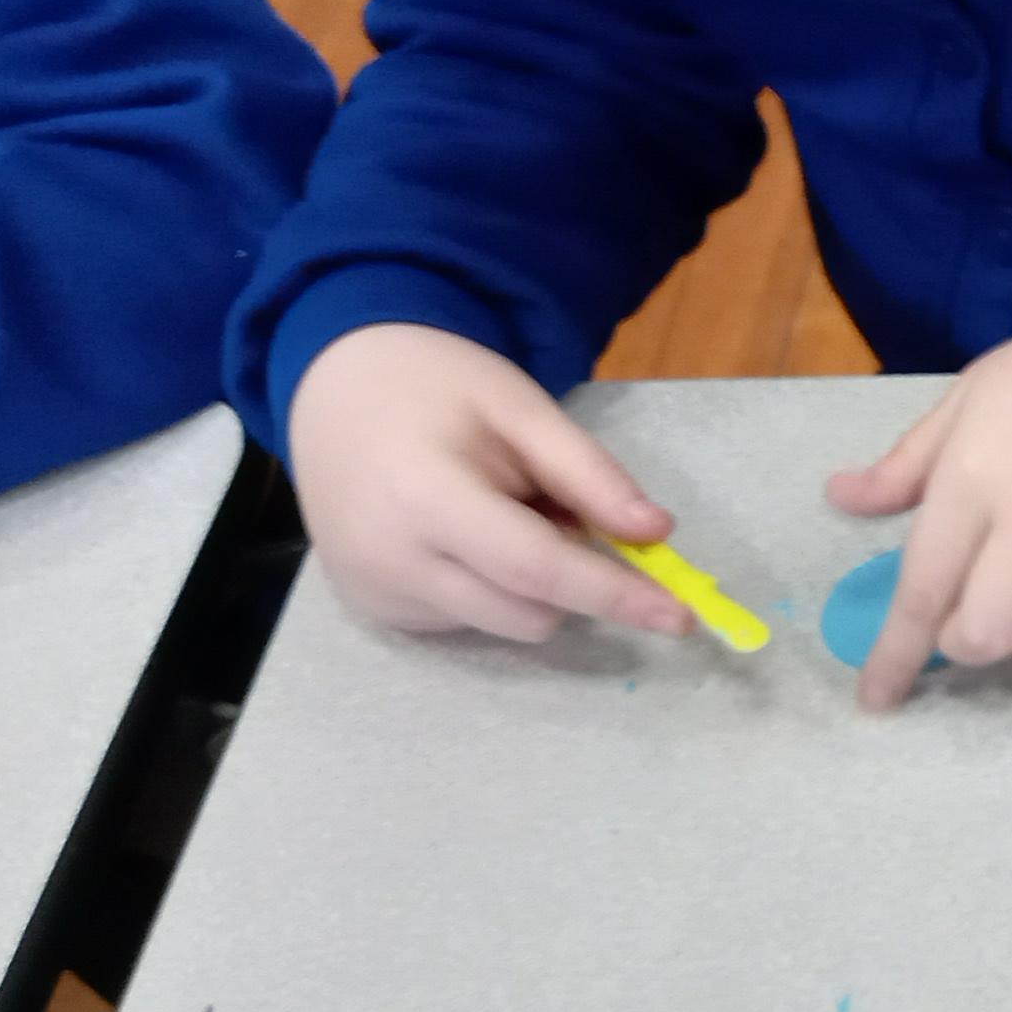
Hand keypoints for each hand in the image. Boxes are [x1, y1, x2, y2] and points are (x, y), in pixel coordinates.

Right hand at [285, 324, 694, 643]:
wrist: (332, 389)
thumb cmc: (436, 387)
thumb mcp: (521, 408)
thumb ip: (588, 473)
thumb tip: (657, 534)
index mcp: (426, 498)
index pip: (538, 569)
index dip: (615, 595)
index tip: (679, 616)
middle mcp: (390, 561)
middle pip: (530, 610)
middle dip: (573, 576)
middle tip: (552, 503)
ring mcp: (375, 592)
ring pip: (506, 623)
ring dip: (533, 585)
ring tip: (502, 511)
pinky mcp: (371, 609)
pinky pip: (467, 620)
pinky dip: (491, 588)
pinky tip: (462, 533)